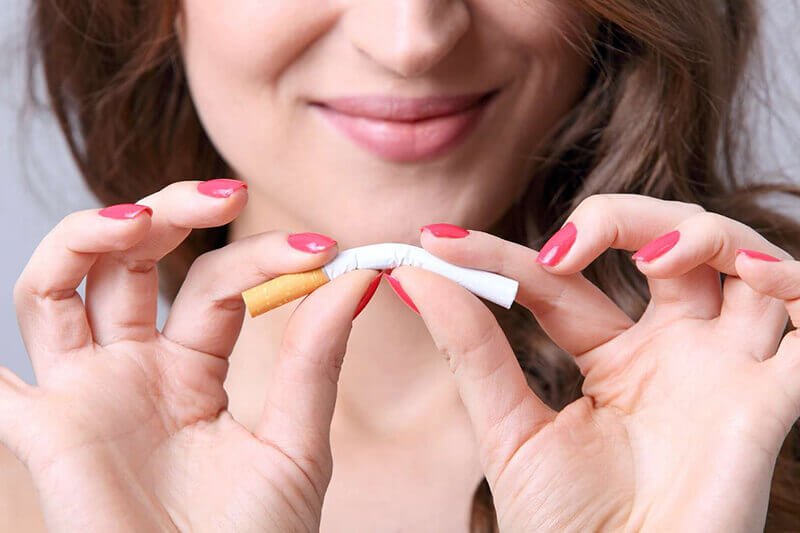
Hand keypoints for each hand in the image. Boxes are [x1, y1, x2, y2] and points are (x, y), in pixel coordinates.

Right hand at [0, 180, 377, 531]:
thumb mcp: (297, 441)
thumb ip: (315, 360)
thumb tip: (356, 276)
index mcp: (192, 370)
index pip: (213, 283)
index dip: (260, 256)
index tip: (321, 250)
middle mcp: (133, 372)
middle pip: (127, 263)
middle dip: (167, 213)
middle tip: (223, 194)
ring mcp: (87, 396)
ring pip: (56, 287)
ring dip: (87, 235)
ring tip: (141, 218)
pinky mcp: (47, 435)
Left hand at [391, 194, 797, 531]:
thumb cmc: (568, 528)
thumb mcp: (510, 428)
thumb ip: (473, 350)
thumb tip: (417, 279)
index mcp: (615, 359)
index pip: (563, 281)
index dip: (504, 255)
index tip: (438, 243)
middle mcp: (675, 353)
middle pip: (671, 241)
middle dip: (626, 217)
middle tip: (566, 246)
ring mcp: (725, 370)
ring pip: (743, 261)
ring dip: (704, 234)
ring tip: (653, 257)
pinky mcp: (770, 399)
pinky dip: (792, 280)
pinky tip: (750, 274)